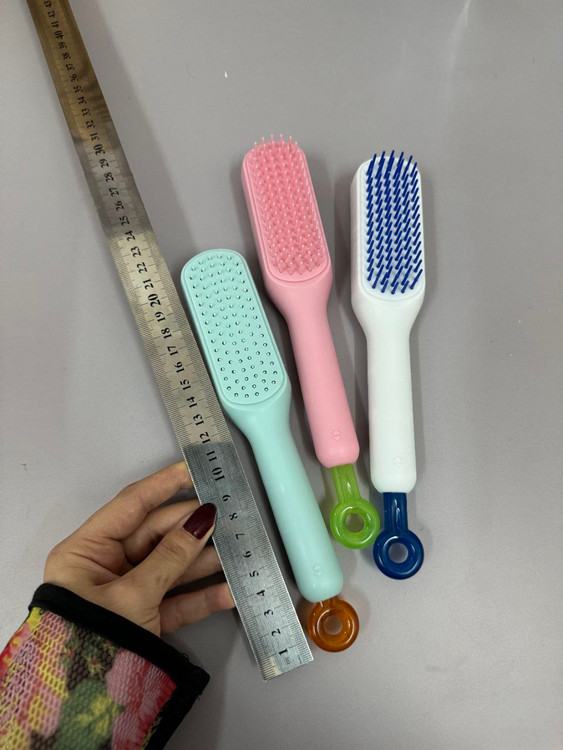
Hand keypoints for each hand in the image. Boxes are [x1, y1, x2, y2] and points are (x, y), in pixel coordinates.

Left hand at [43, 461, 234, 635]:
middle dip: (194, 528)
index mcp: (87, 551)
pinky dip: (202, 597)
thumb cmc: (92, 639)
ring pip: (171, 567)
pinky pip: (177, 601)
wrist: (84, 706)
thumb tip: (204, 518)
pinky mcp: (146, 620)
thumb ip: (172, 556)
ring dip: (205, 561)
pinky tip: (231, 589)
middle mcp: (105, 567)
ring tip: (238, 548)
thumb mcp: (133, 594)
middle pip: (157, 536)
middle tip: (228, 515)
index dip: (164, 485)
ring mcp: (128, 594)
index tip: (194, 468)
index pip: (131, 505)